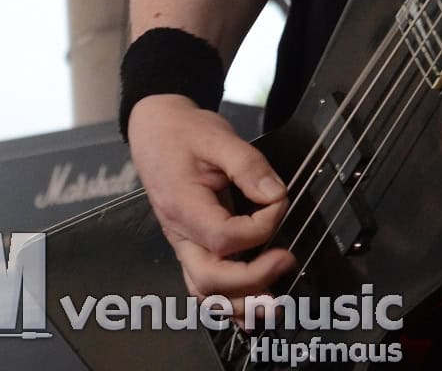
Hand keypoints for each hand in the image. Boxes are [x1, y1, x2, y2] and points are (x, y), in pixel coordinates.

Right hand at [127, 95, 294, 318]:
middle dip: (251, 281)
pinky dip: (226, 301)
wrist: (155, 132)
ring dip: (239, 303)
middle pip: (209, 279)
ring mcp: (182, 244)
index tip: (279, 204)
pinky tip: (250, 308)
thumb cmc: (184, 134)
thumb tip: (275, 195)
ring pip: (204, 291)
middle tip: (286, 262)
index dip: (259, 228)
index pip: (223, 236)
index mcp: (183, 206)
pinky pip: (203, 284)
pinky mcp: (189, 246)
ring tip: (273, 305)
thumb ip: (248, 165)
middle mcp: (179, 234)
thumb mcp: (218, 136)